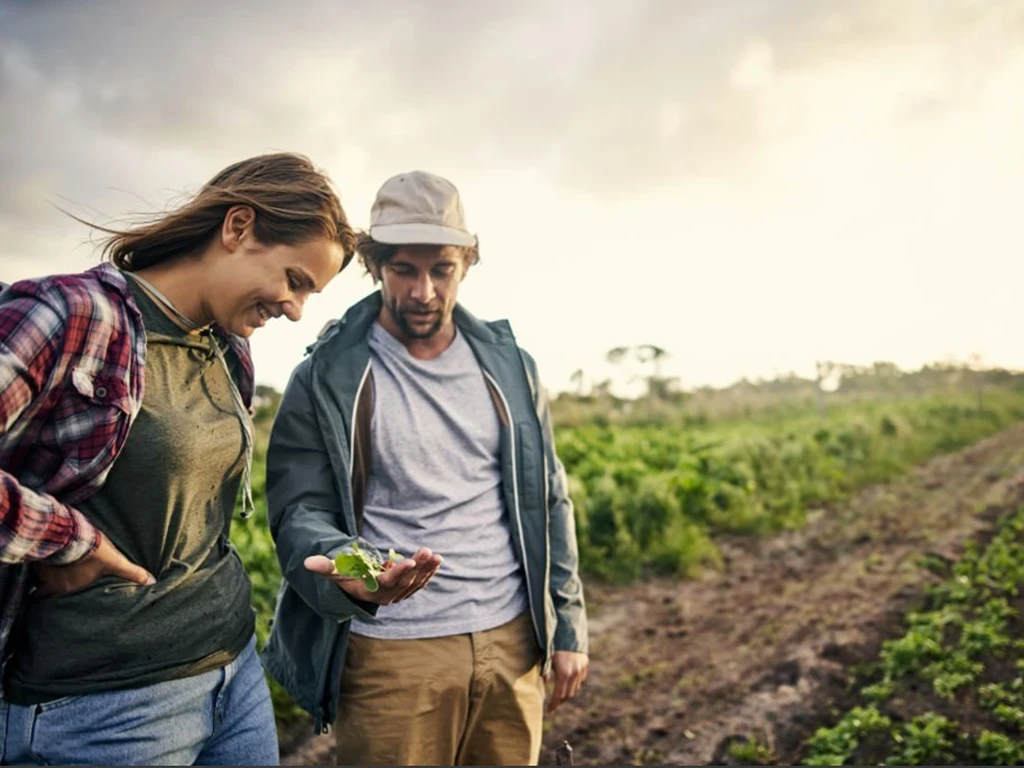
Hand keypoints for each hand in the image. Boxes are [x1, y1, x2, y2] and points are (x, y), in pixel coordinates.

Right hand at [33, 532, 155, 598]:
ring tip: (40, 576)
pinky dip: (35, 561)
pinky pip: (32, 563)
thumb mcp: (115, 562)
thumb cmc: (95, 551)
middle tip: (41, 593)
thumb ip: (132, 573)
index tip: (52, 602)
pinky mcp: (38, 555)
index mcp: (70, 587)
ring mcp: (43, 569)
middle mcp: (53, 582)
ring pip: (36, 578)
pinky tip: (37, 557)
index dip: (53, 601)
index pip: (58, 599)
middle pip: (41, 592)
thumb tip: (152, 582)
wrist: (72, 534)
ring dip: (39, 576)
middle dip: (41, 592)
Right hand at [304, 547, 442, 605]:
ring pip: (415, 582)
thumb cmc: (346, 577)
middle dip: (417, 566)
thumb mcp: (336, 572)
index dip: (399, 573)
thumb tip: (306, 562)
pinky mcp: (407, 590)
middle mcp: (387, 596)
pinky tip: (436, 560)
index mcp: (371, 591)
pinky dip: (429, 572)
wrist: (358, 588)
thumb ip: (324, 566)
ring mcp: (399, 594)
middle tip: (426, 551)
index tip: (410, 562)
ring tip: (434, 554)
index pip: (387, 583)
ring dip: (426, 569)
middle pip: (405, 581)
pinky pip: (420, 582)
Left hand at [545, 650, 588, 712]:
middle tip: (553, 704)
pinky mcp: (585, 664)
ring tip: (559, 694)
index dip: (553, 704)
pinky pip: (580, 679)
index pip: (558, 695)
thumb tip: (545, 682)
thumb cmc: (554, 644)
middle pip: (568, 694)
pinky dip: (574, 683)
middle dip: (560, 701)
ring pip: (575, 687)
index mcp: (564, 674)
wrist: (568, 630)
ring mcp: (581, 669)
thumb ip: (546, 671)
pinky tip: (567, 683)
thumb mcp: (546, 658)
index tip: (548, 711)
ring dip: (567, 692)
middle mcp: (574, 673)